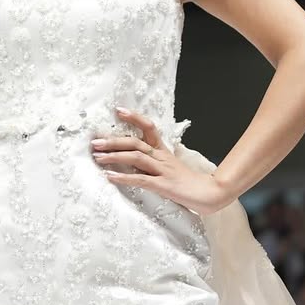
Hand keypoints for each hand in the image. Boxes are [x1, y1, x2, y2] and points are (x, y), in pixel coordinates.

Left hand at [90, 108, 231, 215]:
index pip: (148, 127)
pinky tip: (110, 176)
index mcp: (163, 151)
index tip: (119, 111)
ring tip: (98, 157)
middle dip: (113, 141)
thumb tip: (132, 160)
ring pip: (136, 158)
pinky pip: (140, 179)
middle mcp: (161, 157)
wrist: (209, 193)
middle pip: (135, 143)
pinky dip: (123, 177)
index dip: (134, 118)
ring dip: (115, 156)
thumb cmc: (187, 182)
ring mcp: (162, 170)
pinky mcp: (163, 185)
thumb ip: (152, 162)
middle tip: (95, 142)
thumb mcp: (169, 167)